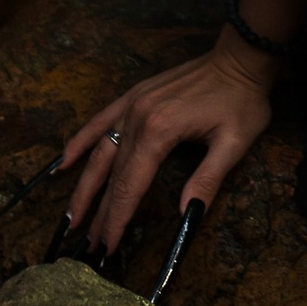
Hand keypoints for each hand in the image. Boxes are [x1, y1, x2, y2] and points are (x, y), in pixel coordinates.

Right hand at [56, 42, 275, 262]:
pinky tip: (64, 163)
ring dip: (84, 187)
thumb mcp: (234, 143)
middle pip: (112, 175)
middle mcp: (138, 118)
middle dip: (100, 214)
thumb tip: (188, 215)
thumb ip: (208, 179)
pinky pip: (99, 122)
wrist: (240, 56)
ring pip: (99, 153)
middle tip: (88, 246)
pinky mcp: (133, 96)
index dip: (118, 219)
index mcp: (160, 132)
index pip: (131, 186)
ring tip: (71, 218)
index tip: (107, 248)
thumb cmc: (242, 101)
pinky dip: (80, 142)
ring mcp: (132, 105)